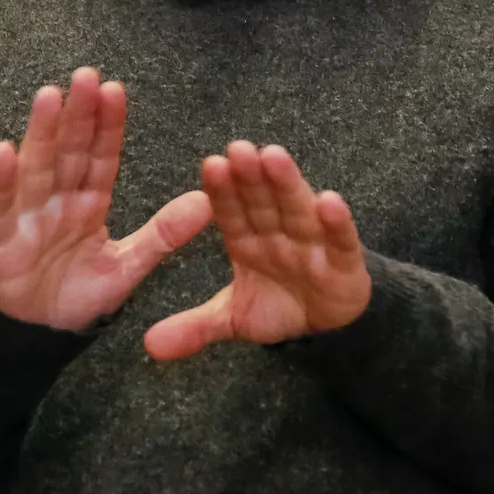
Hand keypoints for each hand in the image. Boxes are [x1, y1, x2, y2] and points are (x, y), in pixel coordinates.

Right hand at [0, 67, 210, 330]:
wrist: (41, 333)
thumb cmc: (80, 294)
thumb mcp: (129, 266)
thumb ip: (163, 235)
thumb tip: (207, 203)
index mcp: (89, 202)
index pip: (101, 156)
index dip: (108, 125)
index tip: (116, 90)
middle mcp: (57, 200)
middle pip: (68, 151)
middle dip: (77, 115)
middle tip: (86, 75)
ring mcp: (27, 216)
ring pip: (36, 168)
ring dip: (40, 133)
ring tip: (49, 96)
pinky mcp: (1, 240)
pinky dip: (0, 182)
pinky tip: (4, 152)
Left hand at [144, 142, 371, 359]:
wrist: (327, 326)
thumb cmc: (280, 307)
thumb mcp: (233, 320)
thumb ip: (194, 327)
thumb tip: (150, 346)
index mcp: (248, 240)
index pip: (231, 212)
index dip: (222, 191)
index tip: (211, 165)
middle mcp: (278, 233)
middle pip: (263, 202)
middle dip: (250, 176)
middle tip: (237, 148)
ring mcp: (312, 243)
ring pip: (297, 210)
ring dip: (287, 184)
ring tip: (274, 156)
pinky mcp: (344, 260)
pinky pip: (341, 240)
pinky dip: (337, 223)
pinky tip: (330, 201)